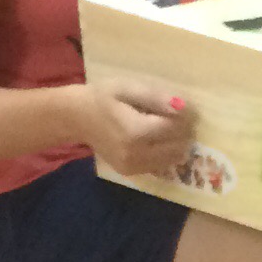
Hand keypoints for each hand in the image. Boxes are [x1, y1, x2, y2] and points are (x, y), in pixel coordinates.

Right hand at [78, 76, 193, 177]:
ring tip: (164, 127)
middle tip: (175, 116)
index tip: (185, 106)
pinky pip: (160, 165)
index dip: (186, 117)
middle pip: (179, 146)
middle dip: (184, 131)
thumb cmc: (101, 97)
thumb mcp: (128, 88)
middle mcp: (136, 154)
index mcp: (135, 132)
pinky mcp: (130, 172)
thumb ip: (156, 98)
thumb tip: (183, 107)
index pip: (177, 128)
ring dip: (177, 143)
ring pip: (173, 159)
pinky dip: (165, 152)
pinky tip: (154, 139)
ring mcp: (132, 167)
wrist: (75, 117)